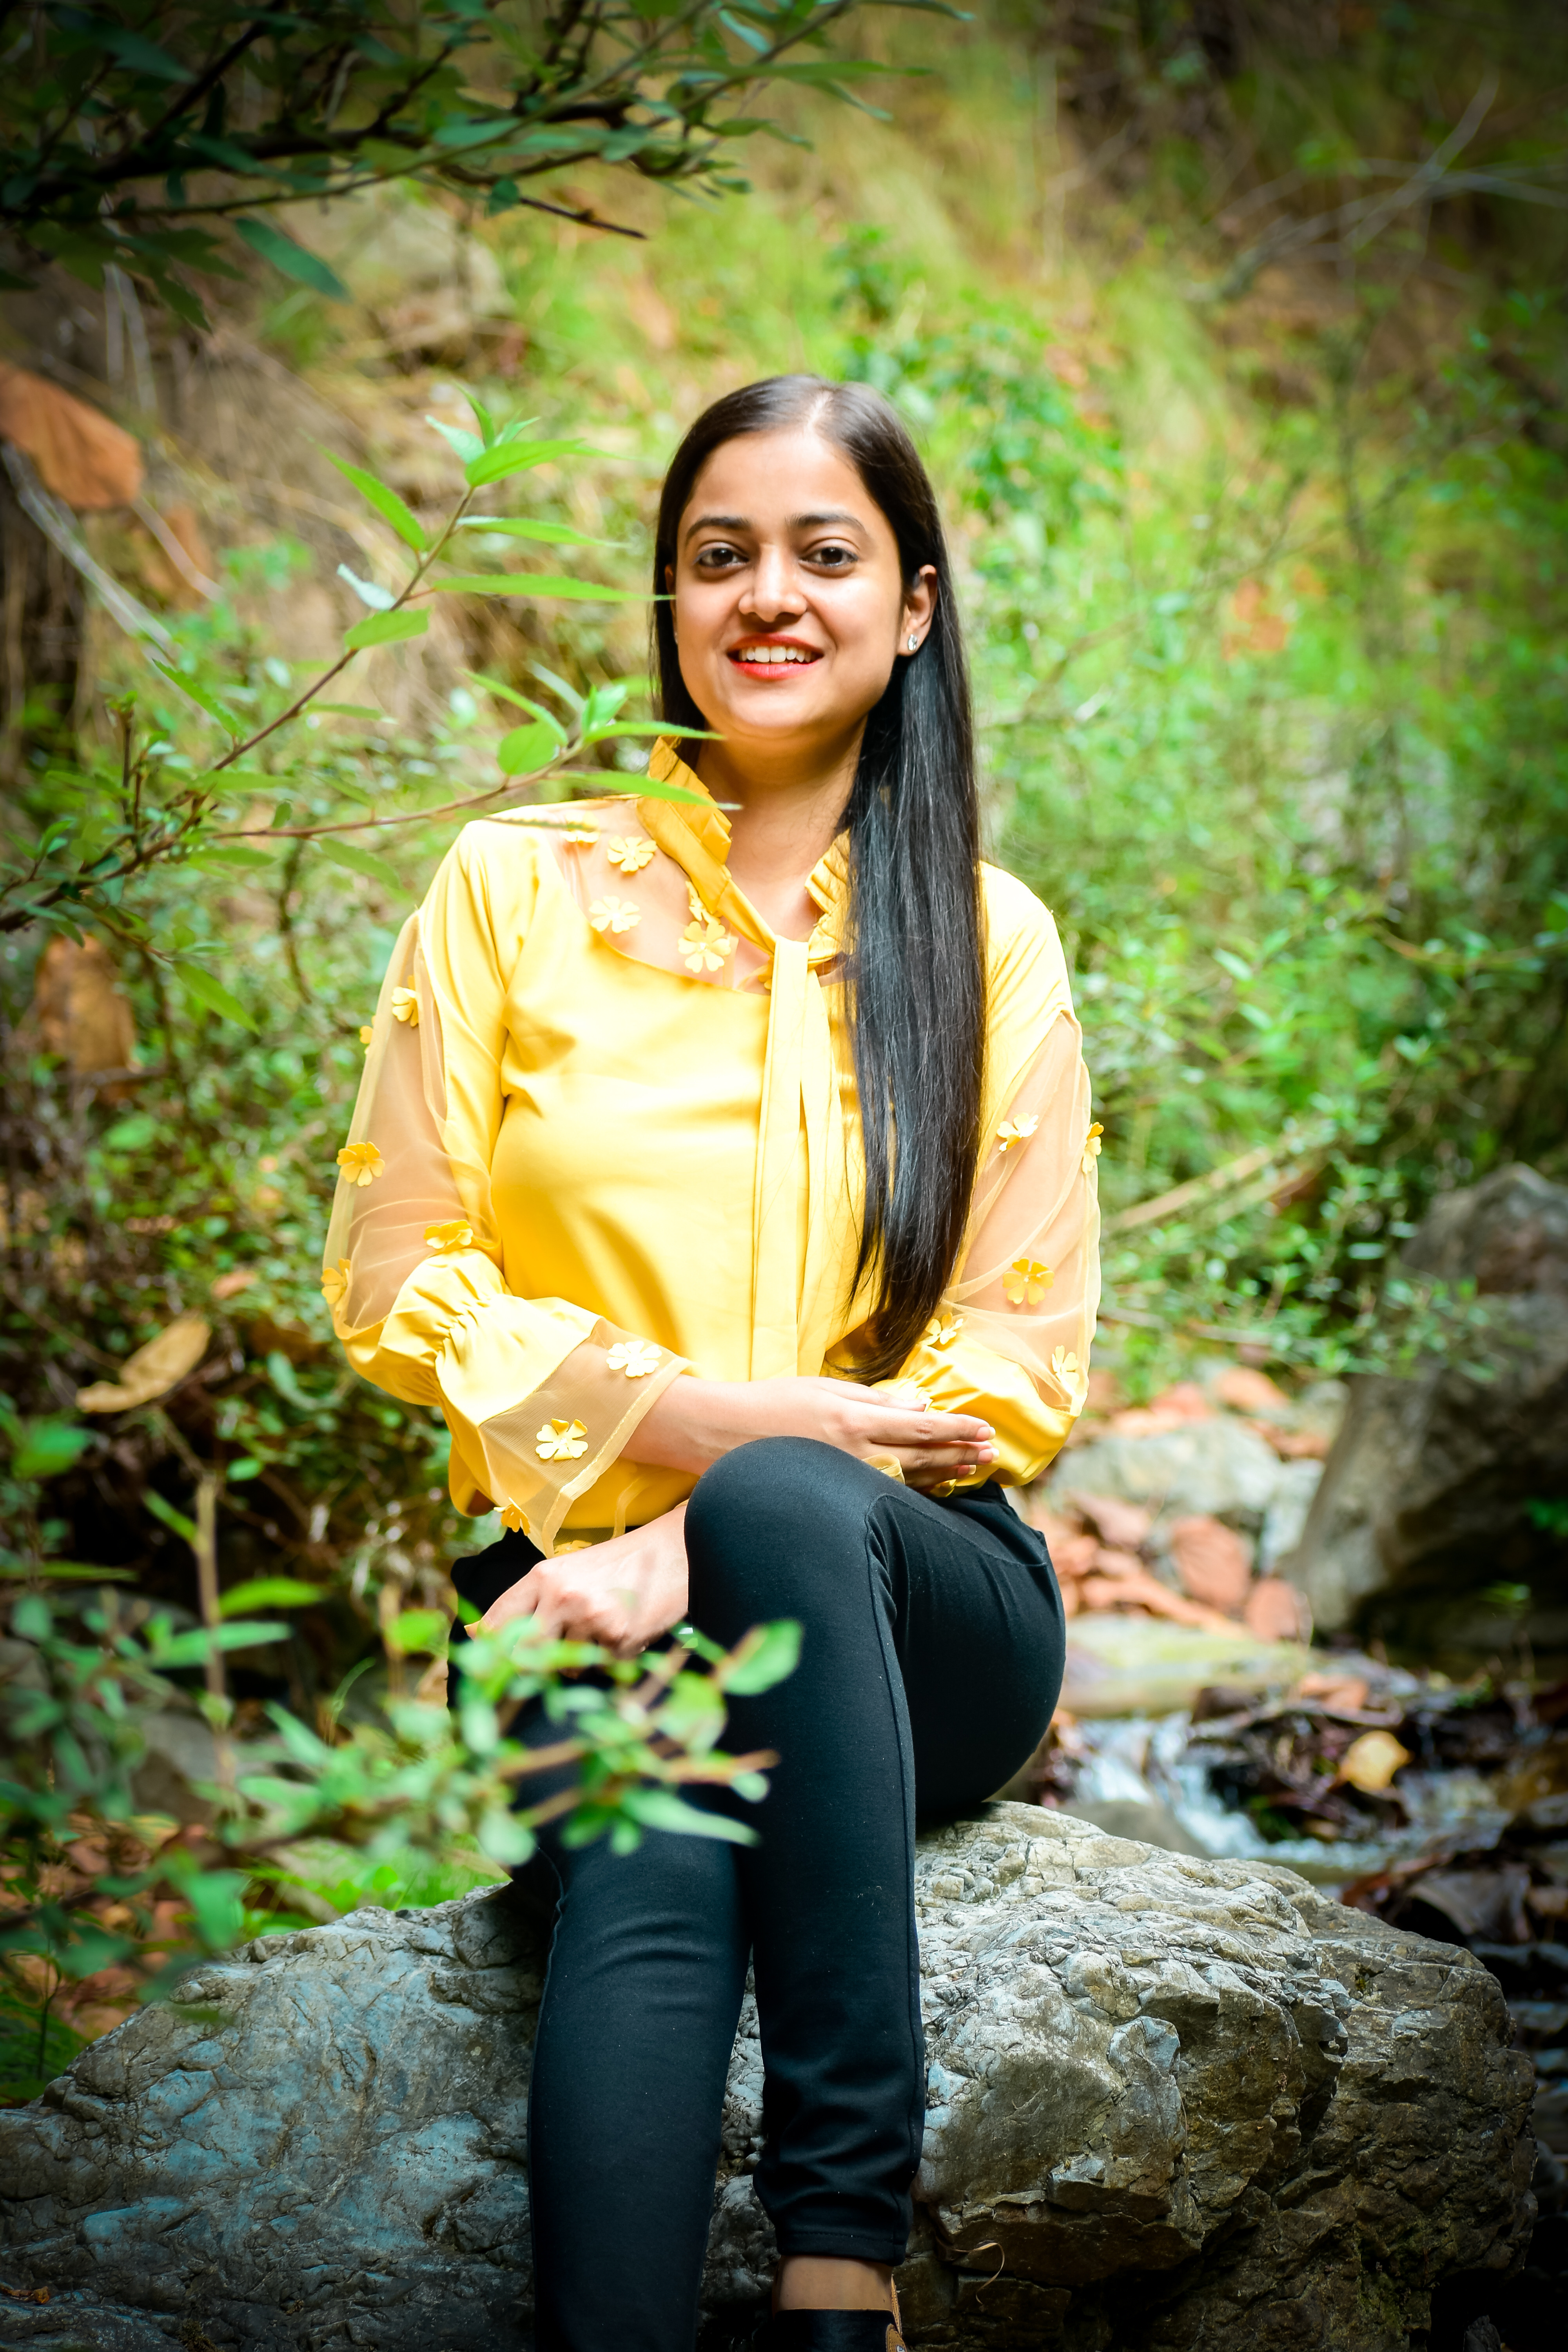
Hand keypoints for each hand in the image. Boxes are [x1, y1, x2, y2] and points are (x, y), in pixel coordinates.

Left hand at [479, 1504, 688, 1657]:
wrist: (677, 1549)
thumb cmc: (618, 1563)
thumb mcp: (566, 1572)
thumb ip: (524, 1603)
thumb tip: (470, 1633)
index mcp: (543, 1576)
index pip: (496, 1623)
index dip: (488, 1651)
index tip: (489, 1668)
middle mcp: (561, 1596)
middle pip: (523, 1655)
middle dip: (535, 1664)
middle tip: (557, 1654)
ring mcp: (590, 1618)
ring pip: (565, 1669)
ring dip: (580, 1661)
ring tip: (603, 1628)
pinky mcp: (619, 1638)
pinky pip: (602, 1667)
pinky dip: (613, 1656)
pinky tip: (627, 1629)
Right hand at [632, 1373, 997, 1493]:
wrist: (722, 1434)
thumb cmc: (771, 1403)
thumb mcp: (823, 1388)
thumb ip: (873, 1400)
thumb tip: (919, 1408)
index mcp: (853, 1419)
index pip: (920, 1427)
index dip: (956, 1430)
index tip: (985, 1428)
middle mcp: (855, 1452)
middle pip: (921, 1456)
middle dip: (960, 1453)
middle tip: (992, 1452)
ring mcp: (844, 1476)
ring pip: (907, 1479)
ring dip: (944, 1473)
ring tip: (973, 1469)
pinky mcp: (832, 1492)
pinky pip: (882, 1492)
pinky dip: (913, 1489)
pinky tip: (933, 1487)